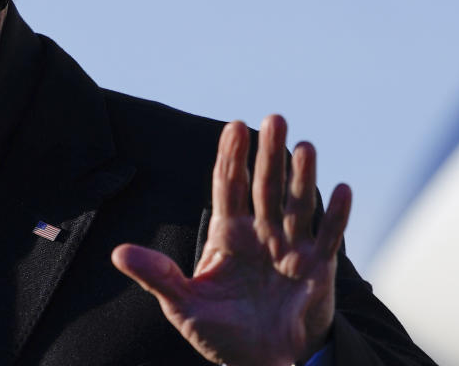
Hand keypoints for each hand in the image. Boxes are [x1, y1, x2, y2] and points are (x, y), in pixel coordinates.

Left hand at [111, 115, 351, 365]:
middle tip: (273, 118)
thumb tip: (117, 253)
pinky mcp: (317, 268)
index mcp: (228, 235)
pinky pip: (329, 237)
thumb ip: (157, 276)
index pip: (228, 186)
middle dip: (268, 153)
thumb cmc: (221, 333)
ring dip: (302, 176)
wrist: (262, 363)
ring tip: (305, 146)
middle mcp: (260, 233)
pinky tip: (341, 188)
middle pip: (264, 185)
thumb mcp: (184, 305)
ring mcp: (290, 248)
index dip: (230, 156)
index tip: (233, 125)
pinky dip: (336, 215)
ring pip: (297, 204)